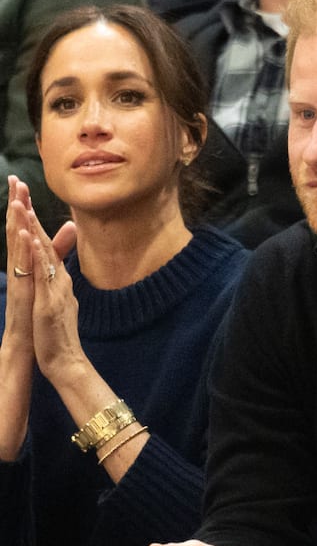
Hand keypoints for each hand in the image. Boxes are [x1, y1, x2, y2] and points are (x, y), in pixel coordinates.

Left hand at [25, 204, 81, 382]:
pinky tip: (30, 239)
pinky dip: (38, 255)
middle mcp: (57, 279)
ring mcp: (55, 289)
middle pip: (42, 240)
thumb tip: (56, 270)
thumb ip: (56, 283)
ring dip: (33, 227)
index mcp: (56, 279)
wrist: (67, 361)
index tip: (22, 195)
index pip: (43, 243)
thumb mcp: (57, 303)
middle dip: (29, 211)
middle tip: (19, 184)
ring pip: (43, 253)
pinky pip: (44, 274)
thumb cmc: (58, 335)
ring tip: (22, 203)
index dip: (32, 219)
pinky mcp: (49, 302)